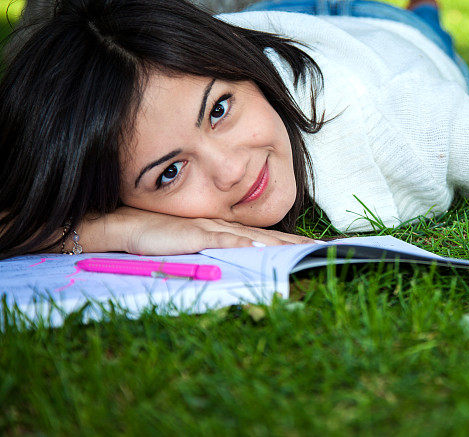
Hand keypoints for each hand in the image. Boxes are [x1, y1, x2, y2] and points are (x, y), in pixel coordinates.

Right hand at [80, 206, 315, 255]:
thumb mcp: (197, 242)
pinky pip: (220, 241)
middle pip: (271, 239)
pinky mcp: (193, 234)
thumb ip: (221, 249)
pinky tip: (257, 251)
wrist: (126, 224)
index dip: (296, 243)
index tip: (320, 249)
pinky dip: (239, 246)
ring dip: (279, 247)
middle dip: (299, 246)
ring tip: (305, 252)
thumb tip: (249, 260)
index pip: (270, 238)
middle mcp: (227, 228)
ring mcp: (212, 229)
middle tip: (328, 251)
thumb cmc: (161, 233)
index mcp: (230, 230)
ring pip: (253, 240)